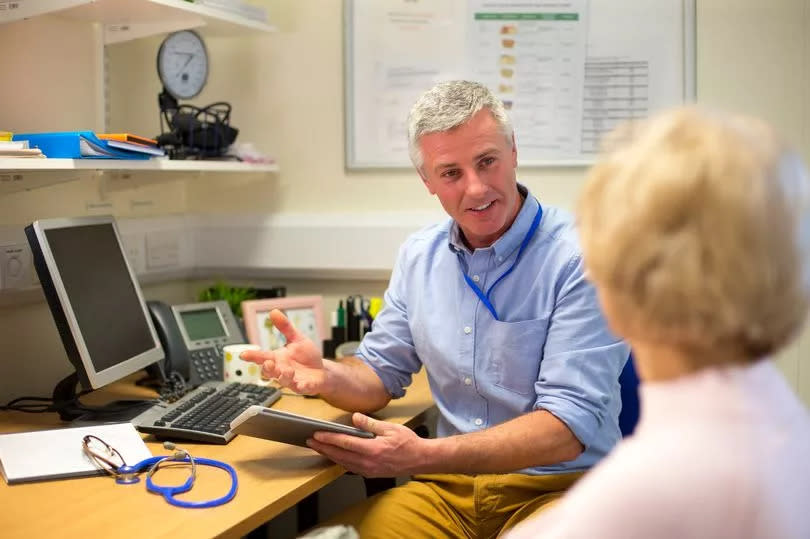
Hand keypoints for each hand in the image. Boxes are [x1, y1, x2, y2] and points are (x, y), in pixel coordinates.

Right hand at [240, 309, 325, 394]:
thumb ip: (285, 327)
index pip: (263, 357)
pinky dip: (301, 386)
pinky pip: (301, 388)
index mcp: (278, 358)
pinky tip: (302, 385)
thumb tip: (274, 312)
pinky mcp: (304, 386)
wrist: (321, 370)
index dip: (253, 356)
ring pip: (283, 381)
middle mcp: (282, 370)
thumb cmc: (307, 356)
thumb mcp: (297, 338)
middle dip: (267, 369)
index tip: (244, 354)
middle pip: (269, 372)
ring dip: (284, 376)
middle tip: (269, 363)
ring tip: (289, 370)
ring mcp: (292, 380)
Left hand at [305, 413, 426, 476]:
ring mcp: (368, 470)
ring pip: (343, 463)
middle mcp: (368, 462)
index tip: (316, 434)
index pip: (345, 443)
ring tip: (318, 448)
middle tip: (309, 441)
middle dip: (323, 448)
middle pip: (340, 455)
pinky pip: (350, 468)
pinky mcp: (370, 473)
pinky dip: (339, 461)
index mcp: (373, 449)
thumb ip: (370, 423)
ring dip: (329, 455)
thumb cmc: (408, 442)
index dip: (329, 438)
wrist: (420, 459)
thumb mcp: (390, 428)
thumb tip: (354, 418)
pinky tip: (334, 456)